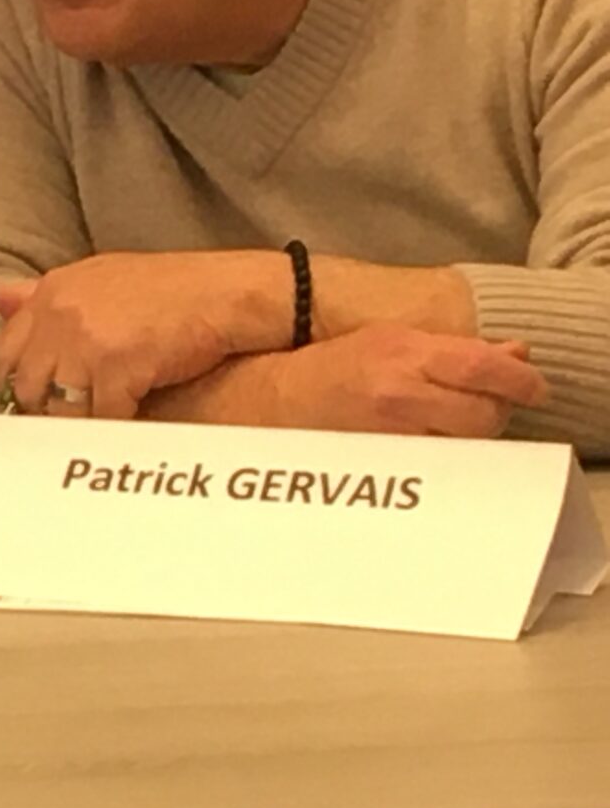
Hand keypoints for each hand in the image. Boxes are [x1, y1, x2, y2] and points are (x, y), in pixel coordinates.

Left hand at [0, 251, 286, 418]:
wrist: (231, 295)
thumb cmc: (174, 292)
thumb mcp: (101, 281)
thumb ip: (46, 298)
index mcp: (54, 291)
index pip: (7, 352)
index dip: (18, 387)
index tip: (34, 408)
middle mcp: (61, 312)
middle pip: (28, 385)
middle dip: (45, 414)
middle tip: (66, 434)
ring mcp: (86, 338)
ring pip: (60, 407)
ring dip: (77, 428)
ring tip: (94, 439)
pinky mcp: (116, 363)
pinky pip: (99, 416)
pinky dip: (112, 430)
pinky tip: (127, 432)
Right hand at [265, 325, 548, 436]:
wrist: (272, 400)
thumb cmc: (335, 366)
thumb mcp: (395, 340)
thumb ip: (456, 348)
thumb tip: (516, 354)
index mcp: (403, 352)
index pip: (482, 367)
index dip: (520, 381)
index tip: (535, 388)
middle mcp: (398, 393)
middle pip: (482, 414)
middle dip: (497, 413)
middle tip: (490, 408)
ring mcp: (389, 433)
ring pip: (464, 446)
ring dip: (473, 438)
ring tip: (455, 427)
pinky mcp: (380, 462)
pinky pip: (438, 467)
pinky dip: (448, 457)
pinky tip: (434, 447)